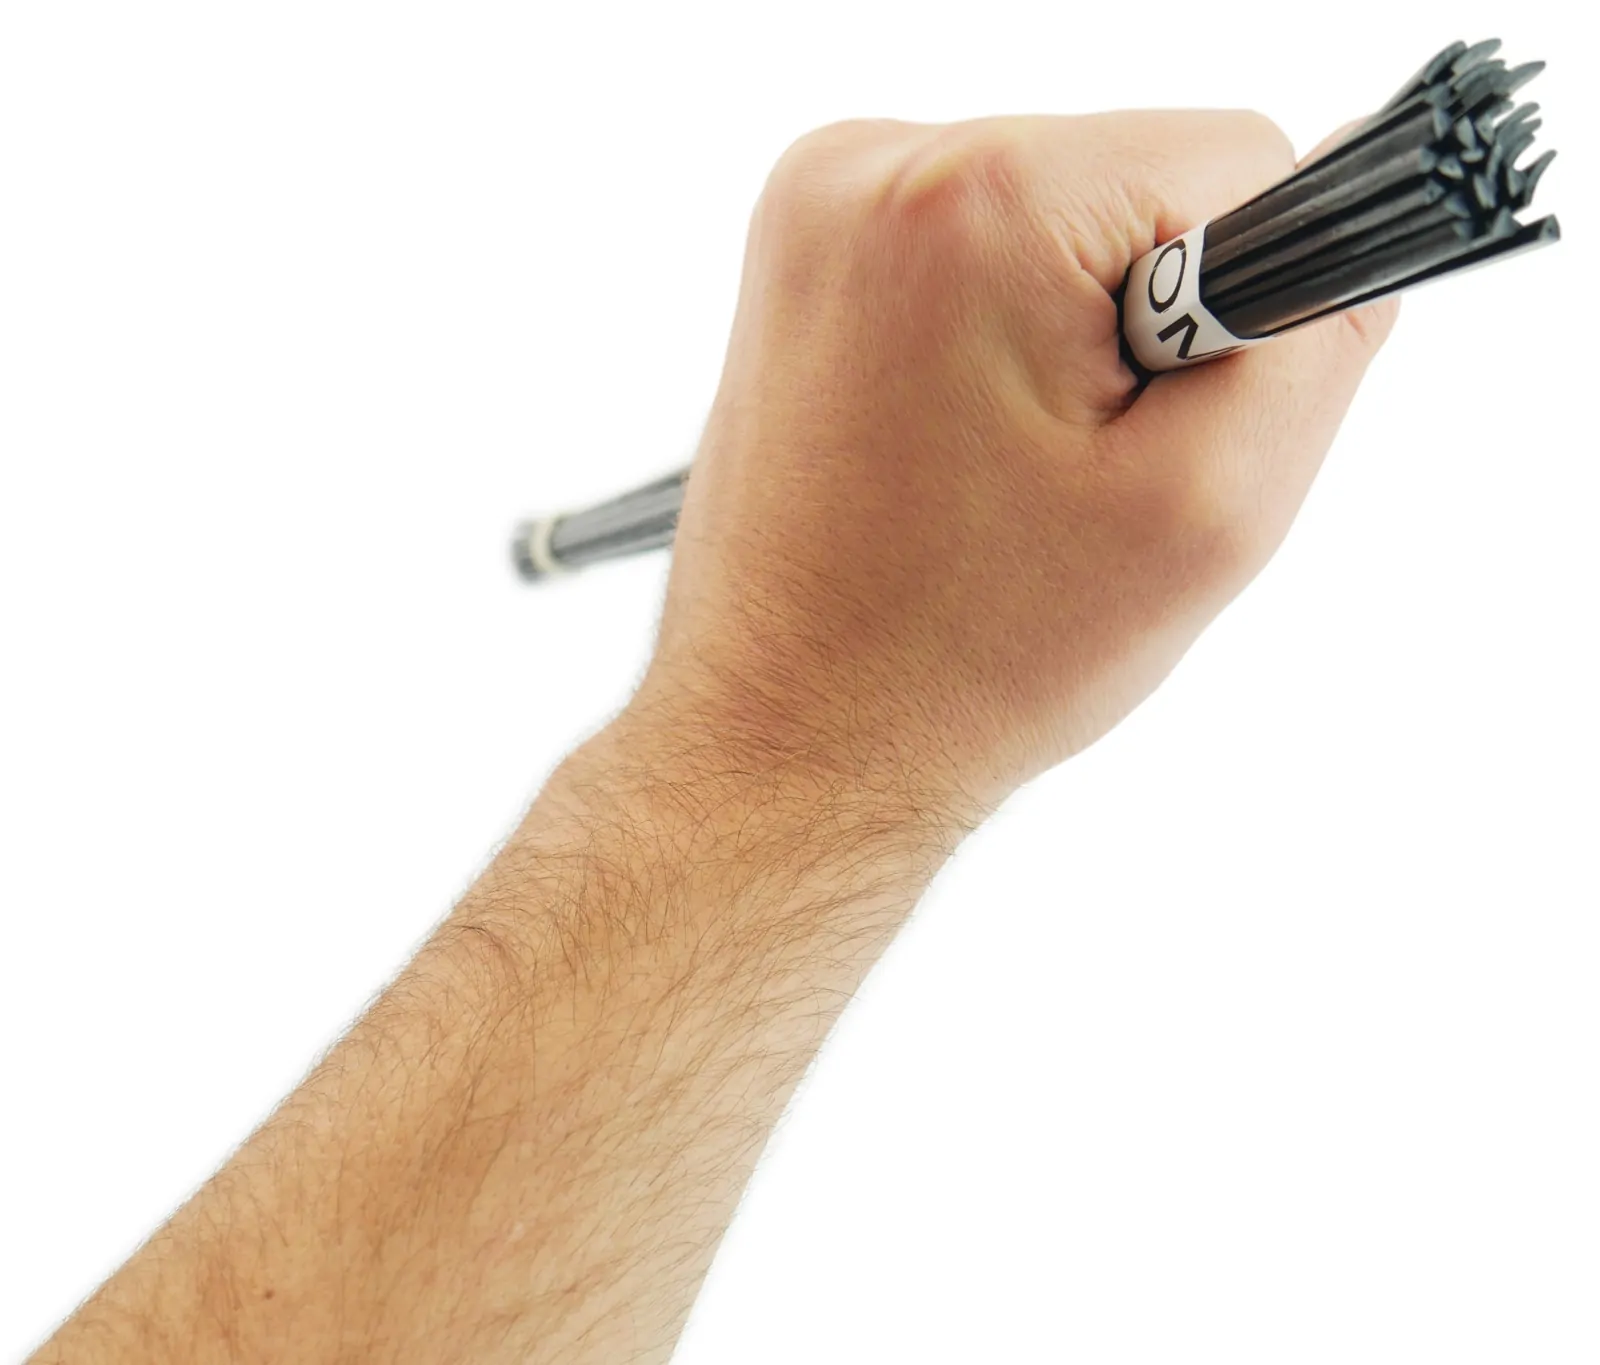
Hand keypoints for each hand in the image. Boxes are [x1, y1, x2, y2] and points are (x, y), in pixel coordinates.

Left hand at [642, 112, 1395, 816]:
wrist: (789, 732)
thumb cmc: (956, 661)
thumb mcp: (1205, 513)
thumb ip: (1316, 336)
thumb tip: (1345, 214)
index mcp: (976, 207)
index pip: (1234, 162)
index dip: (1233, 316)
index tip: (1141, 428)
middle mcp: (870, 171)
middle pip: (1137, 186)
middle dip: (1143, 329)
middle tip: (1061, 473)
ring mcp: (820, 210)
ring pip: (1058, 223)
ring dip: (1067, 340)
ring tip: (996, 472)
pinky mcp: (803, 256)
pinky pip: (972, 253)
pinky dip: (994, 340)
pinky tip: (952, 446)